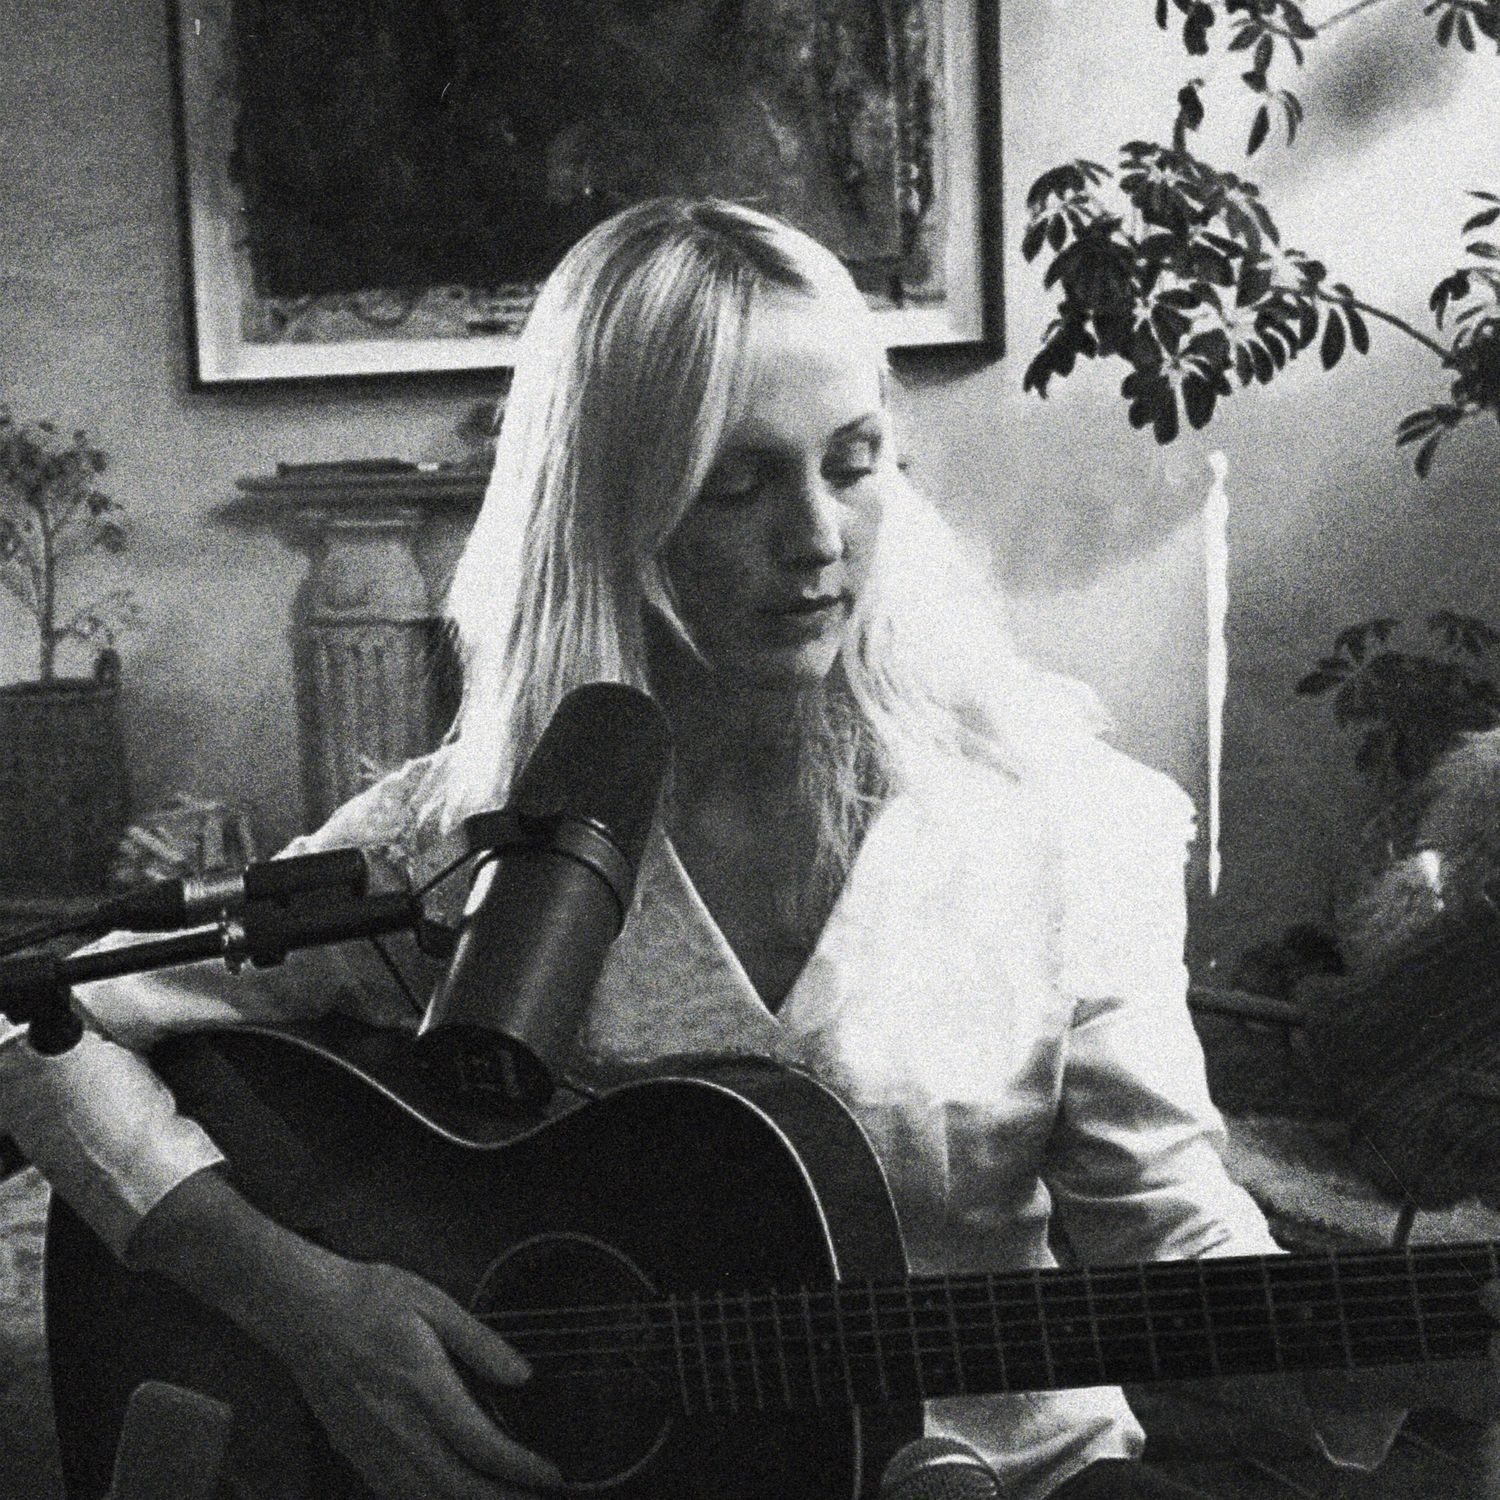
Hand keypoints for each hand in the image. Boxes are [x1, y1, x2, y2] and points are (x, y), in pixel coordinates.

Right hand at [265, 1251, 562, 1499]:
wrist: (303, 1312)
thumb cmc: (371, 1299)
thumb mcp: (433, 1302)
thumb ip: (480, 1342)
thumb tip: (523, 1376)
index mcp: (423, 1386)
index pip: (481, 1445)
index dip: (520, 1468)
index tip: (552, 1476)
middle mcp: (398, 1427)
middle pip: (458, 1487)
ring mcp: (372, 1447)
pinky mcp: (354, 1453)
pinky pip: (397, 1495)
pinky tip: (452, 1499)